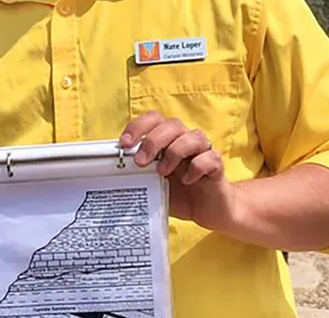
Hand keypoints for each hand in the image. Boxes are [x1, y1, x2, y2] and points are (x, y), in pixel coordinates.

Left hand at [120, 111, 240, 232]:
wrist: (209, 210)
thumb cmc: (179, 192)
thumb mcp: (153, 183)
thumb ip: (138, 173)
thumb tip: (111, 172)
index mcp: (169, 139)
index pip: (154, 119)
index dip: (138, 126)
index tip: (124, 144)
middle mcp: (186, 140)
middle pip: (172, 124)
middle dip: (153, 141)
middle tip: (141, 162)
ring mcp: (204, 151)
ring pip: (193, 137)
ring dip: (174, 152)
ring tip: (162, 172)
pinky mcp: (217, 167)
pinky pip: (210, 158)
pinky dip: (197, 167)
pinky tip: (187, 181)